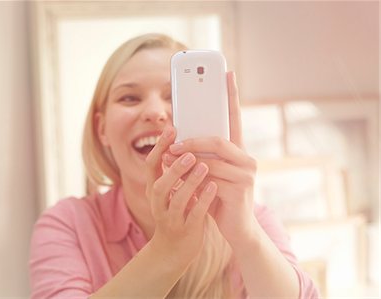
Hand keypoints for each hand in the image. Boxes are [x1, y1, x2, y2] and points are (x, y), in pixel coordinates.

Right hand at [145, 126, 217, 269]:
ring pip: (177, 200)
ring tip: (204, 167)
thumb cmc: (177, 211)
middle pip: (159, 185)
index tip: (171, 129)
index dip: (159, 147)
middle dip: (173, 168)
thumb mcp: (171, 190)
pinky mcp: (184, 230)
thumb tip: (187, 141)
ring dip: (189, 183)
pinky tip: (213, 188)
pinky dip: (202, 201)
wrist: (174, 248)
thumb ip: (176, 171)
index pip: (151, 166)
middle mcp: (158, 204)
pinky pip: (193, 214)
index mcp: (154, 190)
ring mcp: (170, 218)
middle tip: (189, 153)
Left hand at [163, 72, 257, 246]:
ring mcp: (246, 172)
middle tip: (172, 140)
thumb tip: (177, 140)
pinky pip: (211, 174)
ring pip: (212, 156)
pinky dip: (193, 175)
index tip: (226, 72)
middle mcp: (246, 157)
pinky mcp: (241, 187)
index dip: (231, 94)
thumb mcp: (207, 173)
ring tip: (168, 158)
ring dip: (187, 157)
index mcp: (238, 151)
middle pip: (217, 137)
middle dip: (192, 139)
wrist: (236, 230)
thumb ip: (200, 156)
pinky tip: (182, 178)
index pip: (234, 117)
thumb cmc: (218, 198)